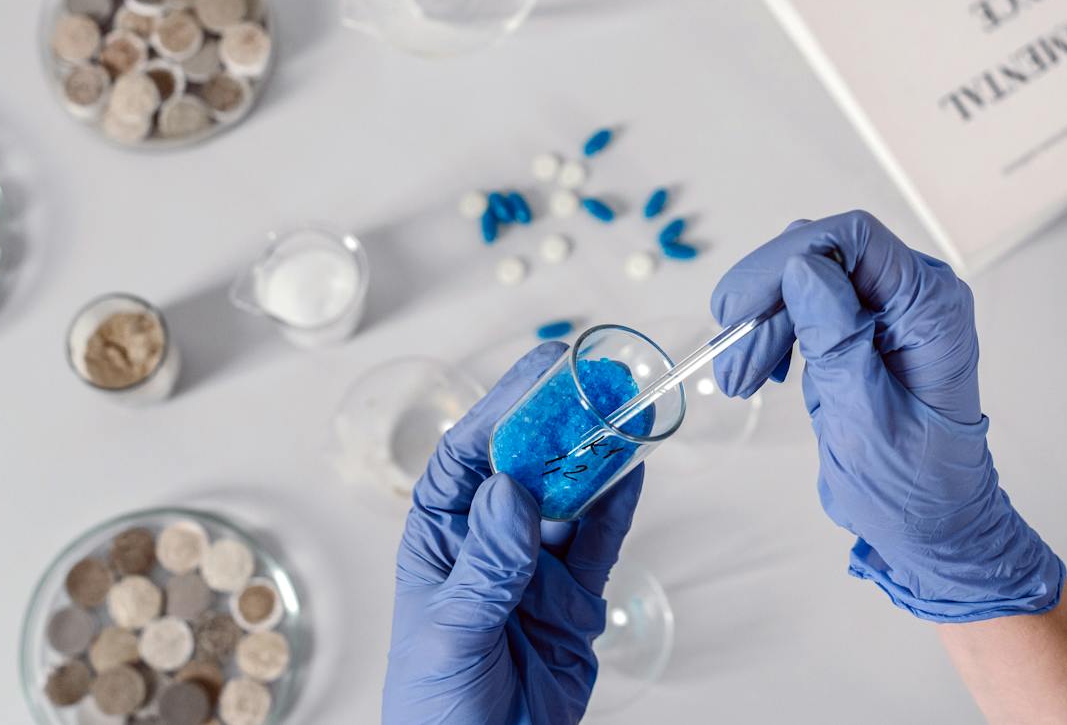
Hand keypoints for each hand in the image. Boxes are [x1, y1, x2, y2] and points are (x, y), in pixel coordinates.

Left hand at [383, 342, 645, 723]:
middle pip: (525, 467)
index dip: (501, 411)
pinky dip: (616, 505)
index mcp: (440, 540)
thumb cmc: (435, 711)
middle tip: (597, 383)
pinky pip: (598, 540)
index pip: (467, 459)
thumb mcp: (451, 635)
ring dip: (594, 457)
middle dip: (559, 425)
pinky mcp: (573, 600)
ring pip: (568, 497)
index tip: (539, 374)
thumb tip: (508, 493)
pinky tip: (631, 469)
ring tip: (625, 414)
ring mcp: (532, 569)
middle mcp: (487, 544)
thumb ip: (485, 567)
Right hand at [711, 210, 1062, 622]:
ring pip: (801, 277)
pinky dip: (771, 331)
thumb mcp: (866, 418)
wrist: (930, 527)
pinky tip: (763, 371)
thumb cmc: (911, 486)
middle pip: (819, 253)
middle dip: (765, 300)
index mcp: (930, 307)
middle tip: (733, 363)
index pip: (853, 239)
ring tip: (739, 379)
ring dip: (760, 321)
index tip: (740, 309)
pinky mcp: (859, 327)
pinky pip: (802, 304)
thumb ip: (836, 338)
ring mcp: (885, 309)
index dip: (787, 260)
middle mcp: (912, 295)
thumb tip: (800, 266)